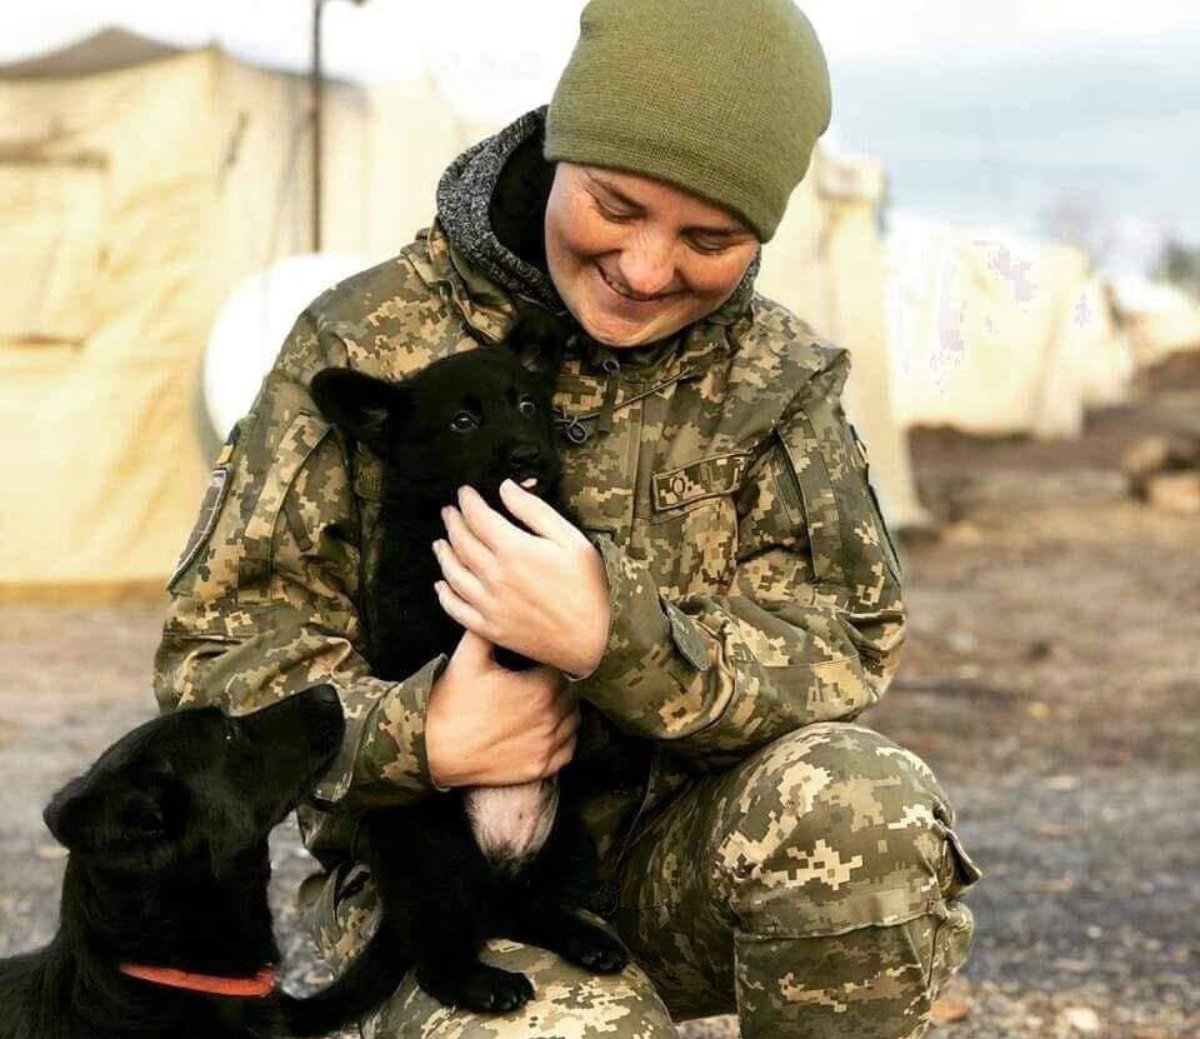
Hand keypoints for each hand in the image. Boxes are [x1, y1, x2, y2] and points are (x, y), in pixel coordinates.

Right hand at [425, 628, 580, 787]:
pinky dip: (563, 738)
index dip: (552, 662)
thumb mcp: (468, 657)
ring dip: (564, 710)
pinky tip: (545, 729)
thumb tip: (496, 603)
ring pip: (574, 720)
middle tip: (537, 681)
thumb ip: (488, 627)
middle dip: (559, 684)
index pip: (565, 667)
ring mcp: (547, 745)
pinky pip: (568, 749)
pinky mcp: (540, 767)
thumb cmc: (452, 702)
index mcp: (541, 687)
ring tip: (541, 703)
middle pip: (573, 693)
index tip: (537, 662)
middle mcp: (551, 717)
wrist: (434, 749)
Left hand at [432, 481, 610, 677]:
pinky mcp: (490, 628)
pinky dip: (444, 594)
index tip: (465, 492)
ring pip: (453, 573)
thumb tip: (506, 488)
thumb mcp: (570, 539)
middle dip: (453, 522)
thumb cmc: (589, 587)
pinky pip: (456, 609)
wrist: (595, 639)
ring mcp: (489, 604)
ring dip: (443, 554)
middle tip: (449, 512)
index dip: (468, 501)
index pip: (478, 517)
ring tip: (440, 542)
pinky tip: (441, 585)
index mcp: (514, 550)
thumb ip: (534, 511)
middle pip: (461, 542)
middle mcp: (494, 576)